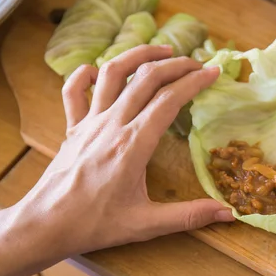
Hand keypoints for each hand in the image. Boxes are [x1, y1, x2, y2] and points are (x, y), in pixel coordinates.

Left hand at [0, 45, 233, 275]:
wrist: (47, 224)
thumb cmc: (97, 224)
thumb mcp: (147, 224)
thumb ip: (188, 215)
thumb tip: (228, 213)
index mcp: (134, 144)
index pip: (169, 101)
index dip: (194, 82)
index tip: (213, 73)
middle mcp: (112, 124)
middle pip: (146, 79)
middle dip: (175, 65)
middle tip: (197, 64)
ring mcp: (90, 122)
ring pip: (113, 73)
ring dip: (138, 56)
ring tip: (161, 51)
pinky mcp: (73, 127)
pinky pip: (75, 91)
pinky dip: (85, 74)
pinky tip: (98, 70)